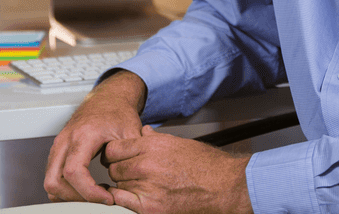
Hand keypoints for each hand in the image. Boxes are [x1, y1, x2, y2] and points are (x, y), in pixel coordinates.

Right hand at [44, 70, 146, 203]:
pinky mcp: (58, 151)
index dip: (89, 191)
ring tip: (94, 194)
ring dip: (69, 195)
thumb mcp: (131, 133)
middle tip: (99, 200)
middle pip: (54, 181)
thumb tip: (126, 183)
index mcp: (83, 135)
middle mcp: (66, 140)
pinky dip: (65, 189)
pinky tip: (86, 188)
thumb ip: (129, 157)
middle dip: (76, 198)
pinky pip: (53, 177)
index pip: (74, 171)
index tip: (107, 198)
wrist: (108, 98)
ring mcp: (59, 146)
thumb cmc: (118, 112)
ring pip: (51, 182)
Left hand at [102, 125, 252, 213]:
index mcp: (154, 145)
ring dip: (124, 185)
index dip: (114, 154)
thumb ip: (155, 138)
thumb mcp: (179, 143)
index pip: (114, 149)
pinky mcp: (151, 208)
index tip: (117, 158)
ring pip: (119, 186)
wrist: (224, 186)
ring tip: (138, 185)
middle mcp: (147, 164)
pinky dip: (123, 200)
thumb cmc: (207, 165)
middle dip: (119, 170)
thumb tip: (143, 132)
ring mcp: (148, 187)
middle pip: (114, 169)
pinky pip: (123, 202)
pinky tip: (132, 197)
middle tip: (129, 173)